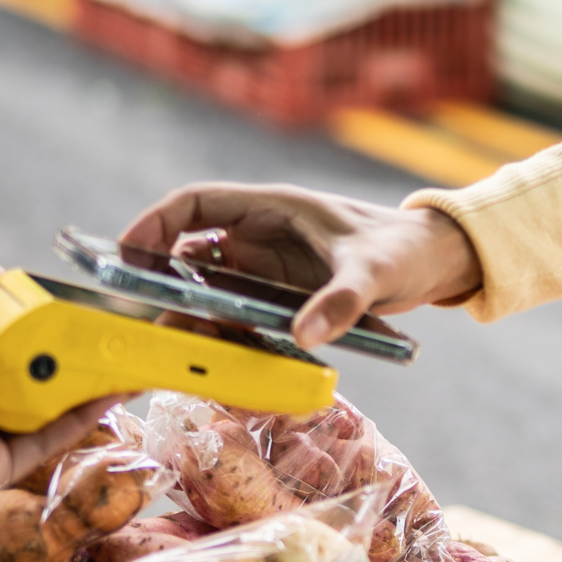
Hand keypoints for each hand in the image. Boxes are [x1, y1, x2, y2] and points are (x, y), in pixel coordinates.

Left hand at [0, 263, 122, 501]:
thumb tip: (6, 275)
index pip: (15, 383)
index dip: (56, 366)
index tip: (92, 348)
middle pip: (36, 409)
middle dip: (80, 386)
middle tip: (117, 365)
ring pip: (45, 430)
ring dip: (88, 403)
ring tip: (125, 376)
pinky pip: (43, 446)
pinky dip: (79, 421)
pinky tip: (109, 395)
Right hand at [122, 182, 482, 345]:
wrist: (437, 262)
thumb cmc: (405, 249)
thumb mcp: (376, 273)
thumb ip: (342, 301)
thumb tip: (305, 334)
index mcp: (273, 208)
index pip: (194, 203)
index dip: (153, 223)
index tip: (124, 254)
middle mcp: (262, 235)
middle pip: (191, 253)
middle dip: (164, 284)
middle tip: (145, 322)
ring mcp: (269, 267)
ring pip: (210, 288)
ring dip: (192, 315)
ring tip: (179, 349)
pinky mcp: (281, 297)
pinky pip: (237, 314)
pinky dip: (222, 332)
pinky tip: (218, 358)